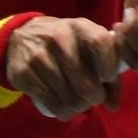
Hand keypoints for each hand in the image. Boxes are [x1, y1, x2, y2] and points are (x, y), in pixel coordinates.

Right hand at [5, 16, 121, 120]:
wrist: (24, 35)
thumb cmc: (67, 43)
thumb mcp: (87, 46)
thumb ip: (107, 71)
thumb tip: (113, 105)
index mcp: (80, 26)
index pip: (101, 43)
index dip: (109, 66)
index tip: (106, 78)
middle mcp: (59, 38)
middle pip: (85, 82)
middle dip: (94, 97)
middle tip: (92, 98)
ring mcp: (39, 55)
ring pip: (69, 98)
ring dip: (78, 106)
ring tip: (78, 102)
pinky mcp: (24, 73)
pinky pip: (51, 103)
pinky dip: (62, 111)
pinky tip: (64, 107)